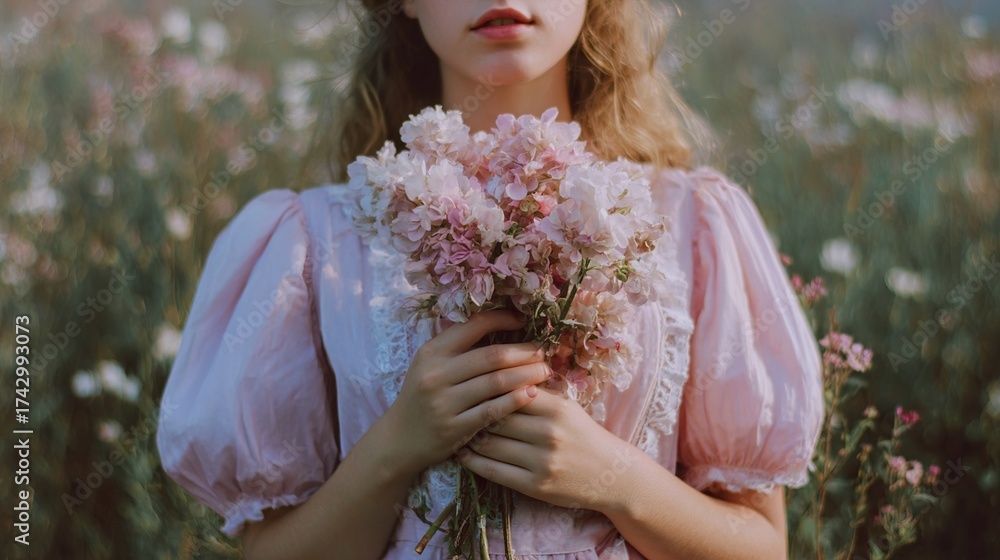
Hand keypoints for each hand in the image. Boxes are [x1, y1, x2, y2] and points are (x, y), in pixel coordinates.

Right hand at [383, 309, 553, 474]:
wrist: (399, 439)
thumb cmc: (423, 397)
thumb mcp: (430, 365)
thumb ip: (459, 347)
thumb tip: (502, 325)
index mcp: (432, 352)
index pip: (474, 325)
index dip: (503, 319)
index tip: (524, 321)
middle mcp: (436, 374)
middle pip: (492, 356)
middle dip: (524, 352)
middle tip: (544, 351)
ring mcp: (444, 402)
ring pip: (496, 382)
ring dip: (526, 374)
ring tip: (544, 371)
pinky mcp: (454, 428)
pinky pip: (492, 411)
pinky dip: (515, 400)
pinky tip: (532, 394)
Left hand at [455, 386, 641, 512]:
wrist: (611, 475)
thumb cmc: (583, 435)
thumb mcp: (566, 407)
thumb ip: (536, 392)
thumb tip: (497, 372)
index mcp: (556, 408)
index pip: (510, 391)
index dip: (488, 388)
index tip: (471, 386)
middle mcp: (548, 433)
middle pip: (496, 416)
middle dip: (474, 411)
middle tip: (457, 407)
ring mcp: (541, 461)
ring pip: (490, 443)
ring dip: (469, 436)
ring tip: (458, 429)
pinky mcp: (534, 485)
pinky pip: (493, 471)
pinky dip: (473, 461)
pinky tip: (464, 453)